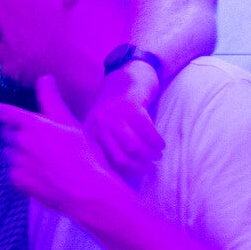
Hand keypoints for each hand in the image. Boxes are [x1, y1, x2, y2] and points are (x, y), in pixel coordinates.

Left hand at [0, 77, 126, 220]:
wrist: (83, 190)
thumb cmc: (81, 153)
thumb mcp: (69, 123)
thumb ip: (52, 101)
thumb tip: (44, 78)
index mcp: (33, 124)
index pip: (7, 113)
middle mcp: (21, 141)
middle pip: (8, 134)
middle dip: (17, 135)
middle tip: (38, 143)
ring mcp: (17, 162)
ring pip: (10, 154)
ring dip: (19, 155)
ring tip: (41, 162)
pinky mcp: (16, 180)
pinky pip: (13, 172)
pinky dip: (21, 172)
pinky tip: (39, 176)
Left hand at [84, 62, 164, 179]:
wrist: (129, 72)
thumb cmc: (119, 105)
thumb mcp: (105, 125)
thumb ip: (107, 145)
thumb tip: (121, 175)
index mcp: (89, 132)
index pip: (102, 162)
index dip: (120, 173)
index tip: (135, 177)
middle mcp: (98, 124)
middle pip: (119, 158)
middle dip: (137, 167)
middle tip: (149, 169)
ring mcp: (113, 114)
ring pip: (133, 146)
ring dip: (148, 155)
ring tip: (156, 156)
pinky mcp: (130, 106)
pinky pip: (146, 131)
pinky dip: (156, 141)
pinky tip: (161, 144)